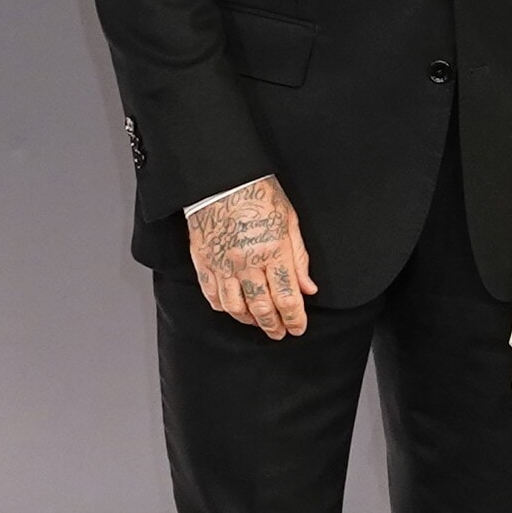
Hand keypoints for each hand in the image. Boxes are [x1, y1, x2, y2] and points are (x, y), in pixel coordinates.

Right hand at [188, 178, 316, 336]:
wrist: (220, 179)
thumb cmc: (257, 193)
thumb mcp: (289, 221)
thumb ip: (299, 258)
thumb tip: (308, 287)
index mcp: (273, 250)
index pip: (288, 298)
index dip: (295, 319)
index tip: (298, 328)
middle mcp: (247, 262)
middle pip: (263, 308)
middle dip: (274, 326)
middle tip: (280, 333)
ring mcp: (223, 264)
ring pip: (236, 308)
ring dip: (250, 321)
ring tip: (259, 322)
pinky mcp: (204, 262)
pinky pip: (213, 296)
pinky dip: (225, 308)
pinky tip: (235, 309)